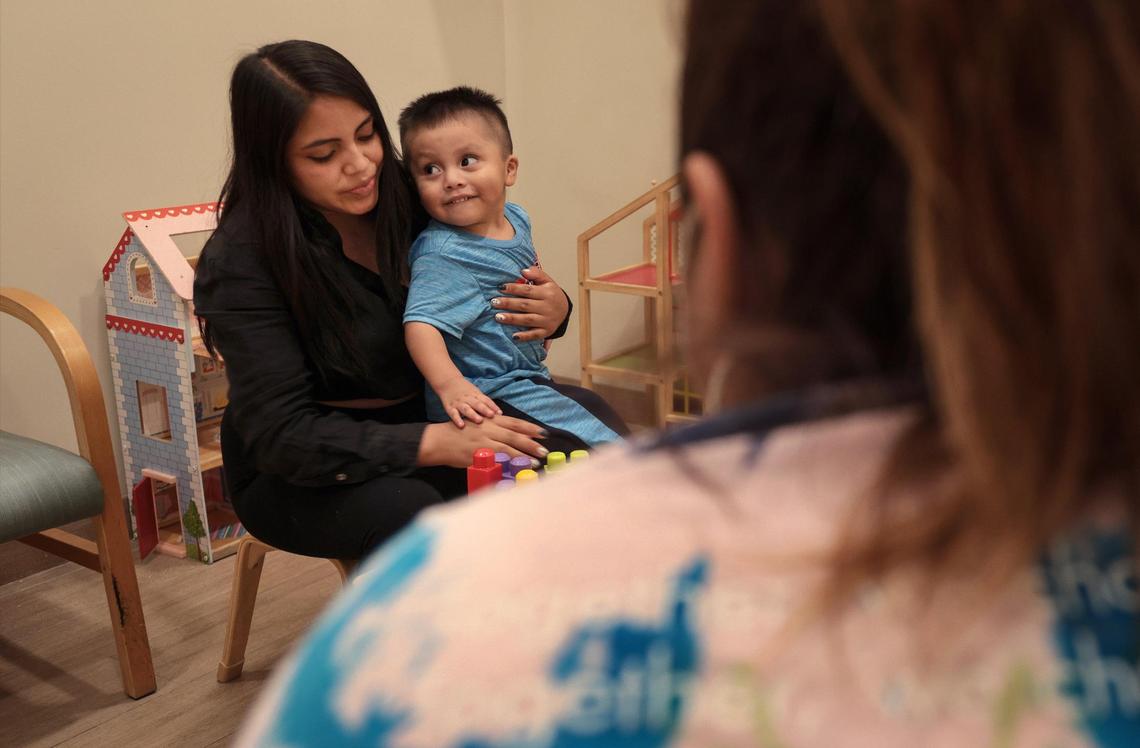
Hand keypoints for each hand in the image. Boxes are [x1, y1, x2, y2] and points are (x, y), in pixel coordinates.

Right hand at [417, 417, 547, 467]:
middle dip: (531, 443)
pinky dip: (507, 465)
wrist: (440, 440)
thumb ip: (495, 429)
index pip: (514, 423)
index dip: (530, 428)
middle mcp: (489, 430)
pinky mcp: (477, 456)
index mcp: (490, 421)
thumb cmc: (460, 432)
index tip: (544, 433)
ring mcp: (483, 443)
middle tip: (545, 450)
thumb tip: (514, 437)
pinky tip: (516, 470)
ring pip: (507, 449)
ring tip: (536, 462)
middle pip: (514, 436)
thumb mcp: (479, 425)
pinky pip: (495, 461)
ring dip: (523, 456)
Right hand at [435, 377, 500, 427]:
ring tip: (479, 421)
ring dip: (473, 415)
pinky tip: (461, 425)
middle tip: (491, 415)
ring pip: (466, 409)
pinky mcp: (450, 407)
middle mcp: (468, 399)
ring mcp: (459, 403)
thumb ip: (486, 403)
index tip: (500, 413)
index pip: (486, 400)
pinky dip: (457, 419)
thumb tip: (500, 413)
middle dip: (485, 410)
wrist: (448, 382)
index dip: (493, 406)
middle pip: (477, 404)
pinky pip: (453, 414)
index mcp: (476, 395)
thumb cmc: (466, 391)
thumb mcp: (476, 394)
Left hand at [491, 265, 569, 341]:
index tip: (500, 287)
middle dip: (509, 303)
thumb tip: (523, 271)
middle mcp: (547, 307)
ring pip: (528, 319)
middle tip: (494, 302)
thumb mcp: (547, 281)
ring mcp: (547, 320)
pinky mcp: (546, 331)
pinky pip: (535, 335)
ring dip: (513, 319)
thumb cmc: (551, 294)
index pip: (528, 290)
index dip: (514, 288)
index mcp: (547, 293)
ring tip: (498, 317)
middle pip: (525, 305)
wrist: (565, 310)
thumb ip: (536, 274)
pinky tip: (514, 337)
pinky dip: (525, 336)